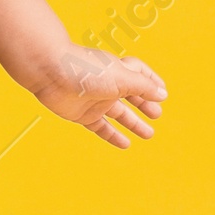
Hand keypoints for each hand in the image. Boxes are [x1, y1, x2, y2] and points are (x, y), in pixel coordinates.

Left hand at [29, 46, 167, 149]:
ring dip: (133, 123)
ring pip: (119, 114)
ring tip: (149, 134)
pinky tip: (126, 144)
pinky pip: (101, 128)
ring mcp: (95, 100)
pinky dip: (113, 136)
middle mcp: (107, 84)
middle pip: (130, 96)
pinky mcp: (82, 115)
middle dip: (145, 104)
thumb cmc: (86, 69)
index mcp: (118, 70)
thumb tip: (163, 94)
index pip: (140, 74)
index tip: (164, 93)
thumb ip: (143, 87)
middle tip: (157, 115)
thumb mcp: (122, 77)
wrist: (51, 73)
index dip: (152, 82)